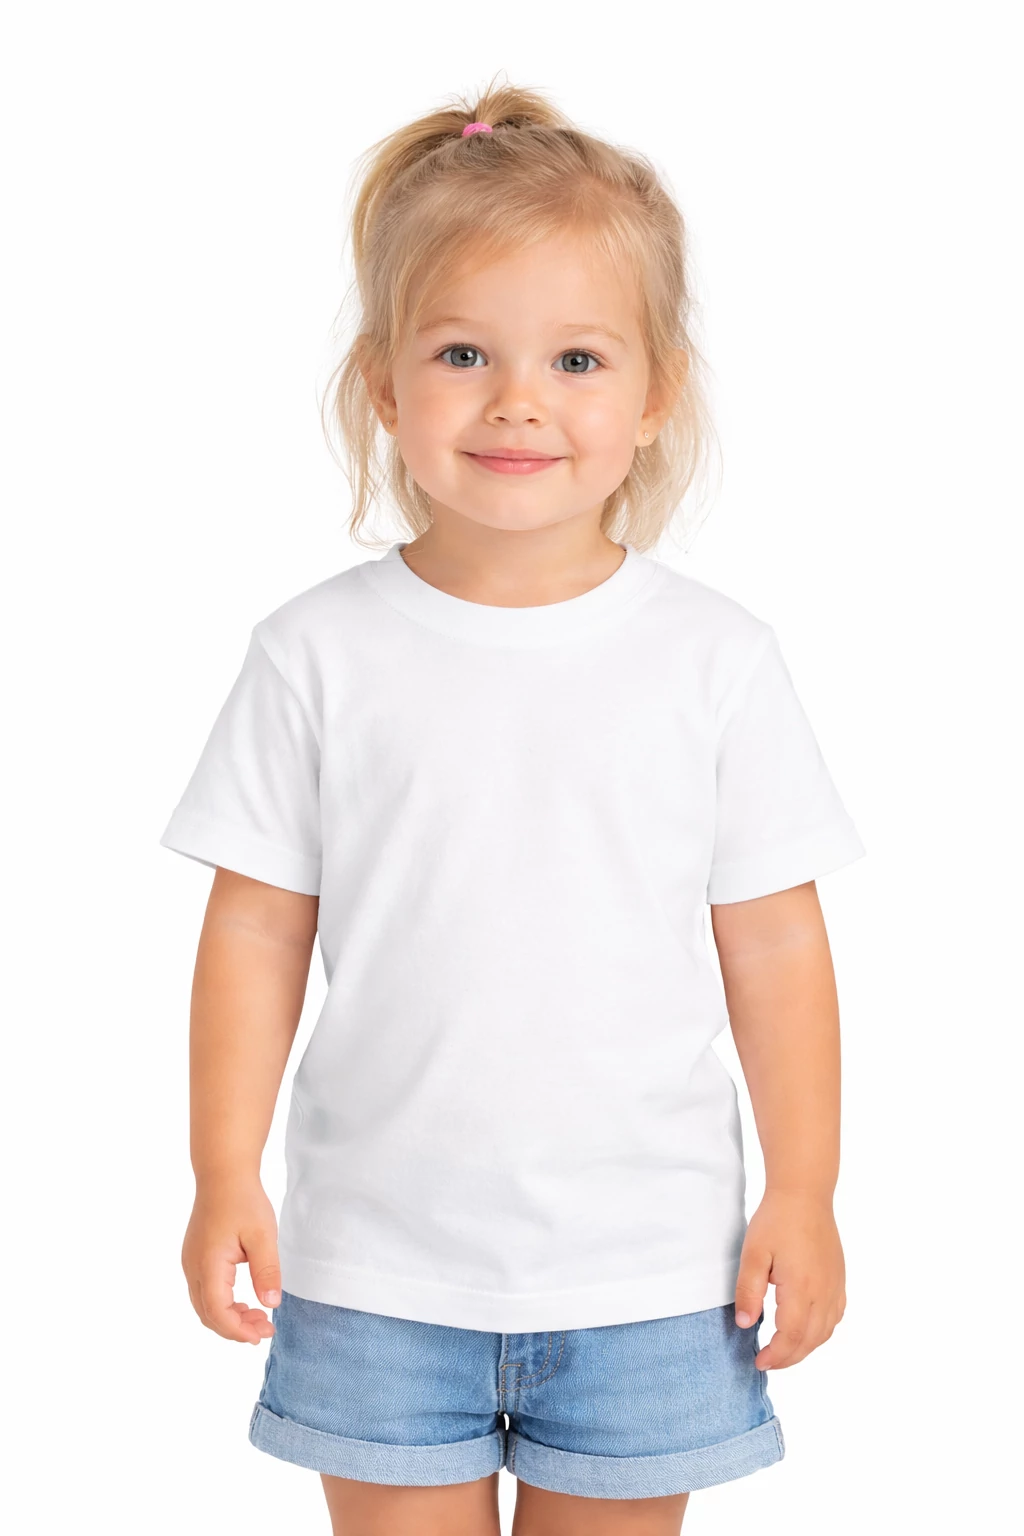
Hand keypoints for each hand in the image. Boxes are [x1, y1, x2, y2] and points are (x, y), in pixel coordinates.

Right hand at [182, 1177, 281, 1343]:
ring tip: (257, 1318)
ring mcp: (190, 1263)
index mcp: (208, 1264)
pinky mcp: (194, 1258)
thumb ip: (266, 1271)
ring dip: (228, 1317)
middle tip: (265, 1329)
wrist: (223, 1174)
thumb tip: (270, 1304)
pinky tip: (243, 1302)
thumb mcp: (262, 1235)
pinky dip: (222, 1304)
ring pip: (204, 1305)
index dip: (238, 1331)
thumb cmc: (243, 1201)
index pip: (217, 1312)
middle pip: (207, 1314)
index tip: (262, 1335)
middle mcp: (192, 1268)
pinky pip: (204, 1292)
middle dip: (235, 1329)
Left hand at [733, 1189, 845, 1368]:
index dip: (776, 1356)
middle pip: (810, 1341)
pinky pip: (835, 1316)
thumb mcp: (753, 1253)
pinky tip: (807, 1330)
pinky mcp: (839, 1279)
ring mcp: (835, 1286)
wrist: (805, 1194)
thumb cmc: (776, 1220)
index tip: (759, 1362)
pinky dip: (821, 1332)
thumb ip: (748, 1291)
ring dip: (805, 1347)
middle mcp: (824, 1292)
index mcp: (801, 1288)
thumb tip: (746, 1324)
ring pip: (825, 1332)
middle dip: (789, 1358)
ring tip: (783, 1350)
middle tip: (767, 1362)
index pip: (792, 1337)